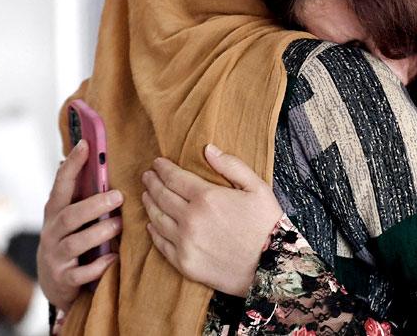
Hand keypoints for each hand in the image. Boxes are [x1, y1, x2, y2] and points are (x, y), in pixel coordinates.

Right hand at [37, 140, 122, 311]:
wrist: (54, 282)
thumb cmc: (69, 238)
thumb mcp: (69, 216)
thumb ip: (78, 192)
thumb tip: (84, 154)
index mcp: (55, 211)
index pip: (61, 184)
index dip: (72, 164)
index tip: (85, 144)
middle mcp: (52, 232)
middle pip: (70, 216)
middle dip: (94, 205)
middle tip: (119, 196)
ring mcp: (56, 256)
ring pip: (75, 243)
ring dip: (99, 233)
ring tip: (119, 225)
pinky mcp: (63, 279)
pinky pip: (81, 273)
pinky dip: (98, 267)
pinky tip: (114, 258)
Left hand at [141, 144, 283, 296]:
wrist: (271, 267)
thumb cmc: (266, 225)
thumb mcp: (257, 188)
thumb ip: (232, 166)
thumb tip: (208, 149)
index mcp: (206, 197)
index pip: (174, 178)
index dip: (163, 168)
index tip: (157, 163)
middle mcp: (190, 219)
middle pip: (161, 196)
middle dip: (152, 183)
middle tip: (147, 176)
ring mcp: (185, 243)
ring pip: (156, 219)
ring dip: (149, 204)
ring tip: (145, 196)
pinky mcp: (184, 263)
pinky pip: (161, 244)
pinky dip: (153, 232)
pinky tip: (151, 225)